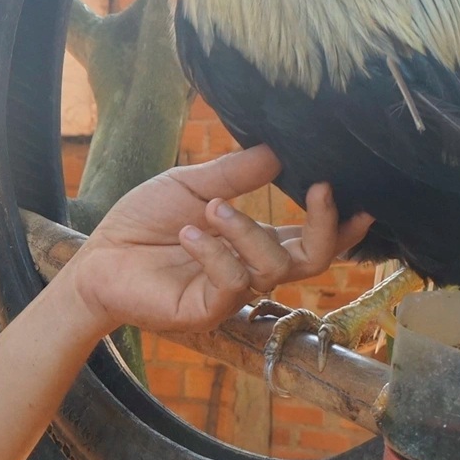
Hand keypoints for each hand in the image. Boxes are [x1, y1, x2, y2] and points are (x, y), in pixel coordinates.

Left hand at [60, 145, 372, 336]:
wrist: (97, 258)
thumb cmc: (143, 222)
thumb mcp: (193, 185)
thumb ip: (236, 171)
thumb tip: (281, 147)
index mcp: (254, 240)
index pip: (310, 239)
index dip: (340, 228)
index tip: (363, 205)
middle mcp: (251, 269)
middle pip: (312, 260)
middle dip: (324, 228)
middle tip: (320, 189)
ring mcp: (232, 294)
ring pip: (273, 269)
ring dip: (249, 230)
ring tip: (212, 208)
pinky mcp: (207, 311)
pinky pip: (232, 284)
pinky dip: (216, 253)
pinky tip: (189, 234)